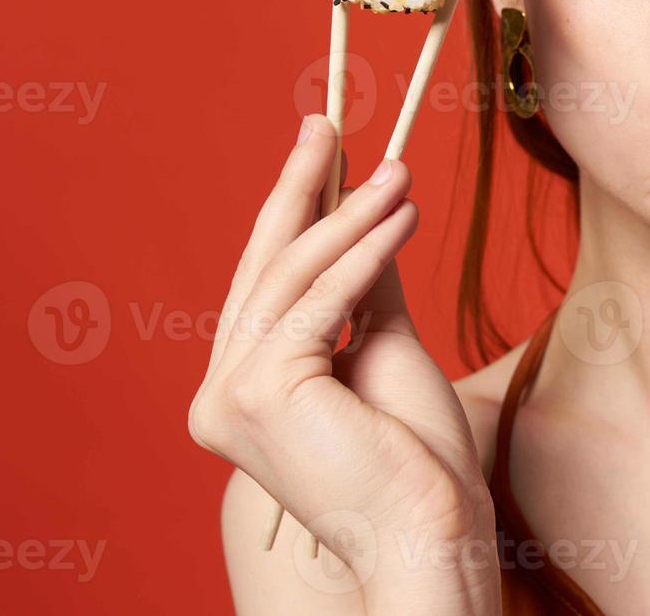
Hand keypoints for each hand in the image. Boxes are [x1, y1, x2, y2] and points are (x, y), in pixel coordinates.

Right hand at [189, 115, 499, 614]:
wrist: (431, 527)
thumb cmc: (414, 455)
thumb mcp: (381, 345)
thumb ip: (359, 284)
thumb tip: (362, 210)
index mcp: (240, 391)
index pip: (266, 282)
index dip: (294, 211)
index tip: (323, 152)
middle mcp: (218, 396)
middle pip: (264, 268)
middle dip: (300, 188)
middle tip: (327, 122)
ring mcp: (230, 398)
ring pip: (292, 277)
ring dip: (350, 215)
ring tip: (400, 172)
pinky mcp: (260, 392)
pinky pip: (319, 299)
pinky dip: (364, 250)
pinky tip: (402, 214)